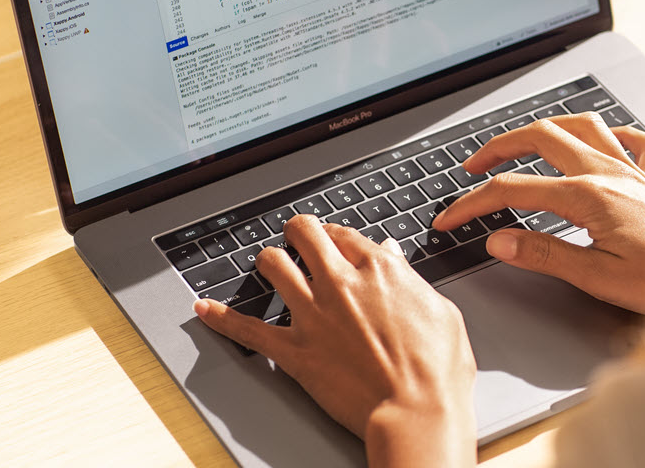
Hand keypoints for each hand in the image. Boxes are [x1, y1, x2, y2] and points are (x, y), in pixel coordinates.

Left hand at [193, 215, 476, 467]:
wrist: (416, 411)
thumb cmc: (438, 369)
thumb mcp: (440, 310)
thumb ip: (409, 279)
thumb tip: (392, 257)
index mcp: (379, 270)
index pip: (344, 234)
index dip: (336, 236)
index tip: (333, 242)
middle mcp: (340, 283)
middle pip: (304, 234)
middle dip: (298, 233)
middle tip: (297, 239)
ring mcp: (313, 314)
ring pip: (272, 265)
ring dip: (269, 261)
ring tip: (269, 264)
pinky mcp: (293, 350)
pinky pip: (247, 329)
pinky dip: (221, 317)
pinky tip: (204, 308)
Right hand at [433, 114, 644, 315]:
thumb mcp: (600, 279)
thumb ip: (546, 254)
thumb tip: (500, 239)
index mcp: (588, 198)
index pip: (513, 191)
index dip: (473, 202)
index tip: (451, 217)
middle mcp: (610, 172)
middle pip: (541, 137)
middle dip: (500, 146)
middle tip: (473, 166)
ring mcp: (635, 168)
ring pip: (582, 124)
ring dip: (546, 128)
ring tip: (524, 142)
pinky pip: (632, 137)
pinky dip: (609, 134)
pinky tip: (602, 143)